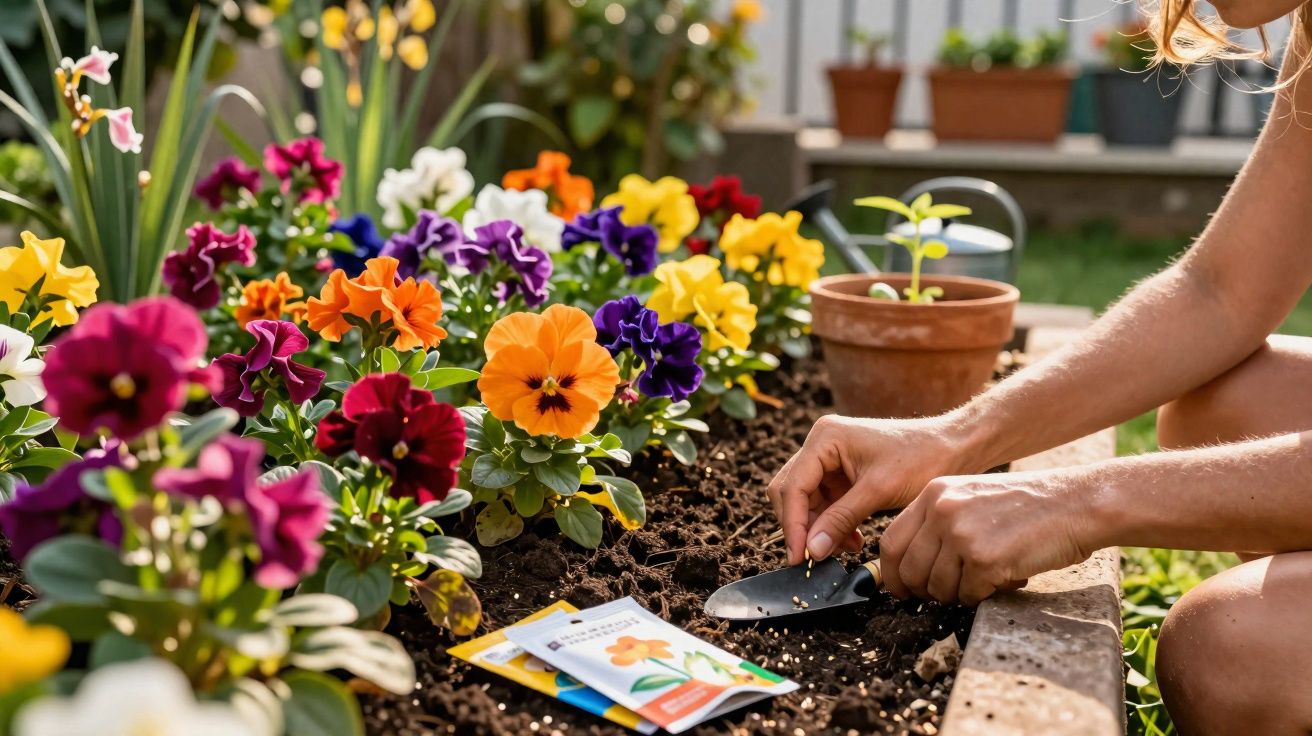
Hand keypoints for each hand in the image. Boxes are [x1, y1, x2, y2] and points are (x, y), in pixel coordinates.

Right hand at [766, 414, 974, 565]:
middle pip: (791, 491)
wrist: (952, 447)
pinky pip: (824, 502)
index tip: (799, 557)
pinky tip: (852, 540)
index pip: (793, 486)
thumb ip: (841, 519)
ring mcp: (829, 457)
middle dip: (802, 526)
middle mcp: (821, 443)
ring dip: (820, 528)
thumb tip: (812, 550)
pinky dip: (833, 524)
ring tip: (845, 549)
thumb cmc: (921, 459)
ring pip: (806, 500)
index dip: (793, 524)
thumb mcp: (878, 491)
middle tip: (813, 559)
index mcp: (825, 438)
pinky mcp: (841, 471)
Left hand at [878, 469, 1103, 604]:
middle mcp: (942, 510)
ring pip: (938, 588)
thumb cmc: (1029, 507)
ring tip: (986, 578)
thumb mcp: (972, 497)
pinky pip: (969, 595)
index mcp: (934, 493)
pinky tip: (1006, 577)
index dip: (892, 573)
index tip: (901, 589)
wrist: (1076, 503)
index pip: (890, 542)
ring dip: (959, 593)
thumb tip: (911, 567)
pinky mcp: (984, 559)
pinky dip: (984, 595)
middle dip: (924, 591)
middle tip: (946, 594)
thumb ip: (939, 523)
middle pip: (909, 570)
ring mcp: (961, 534)